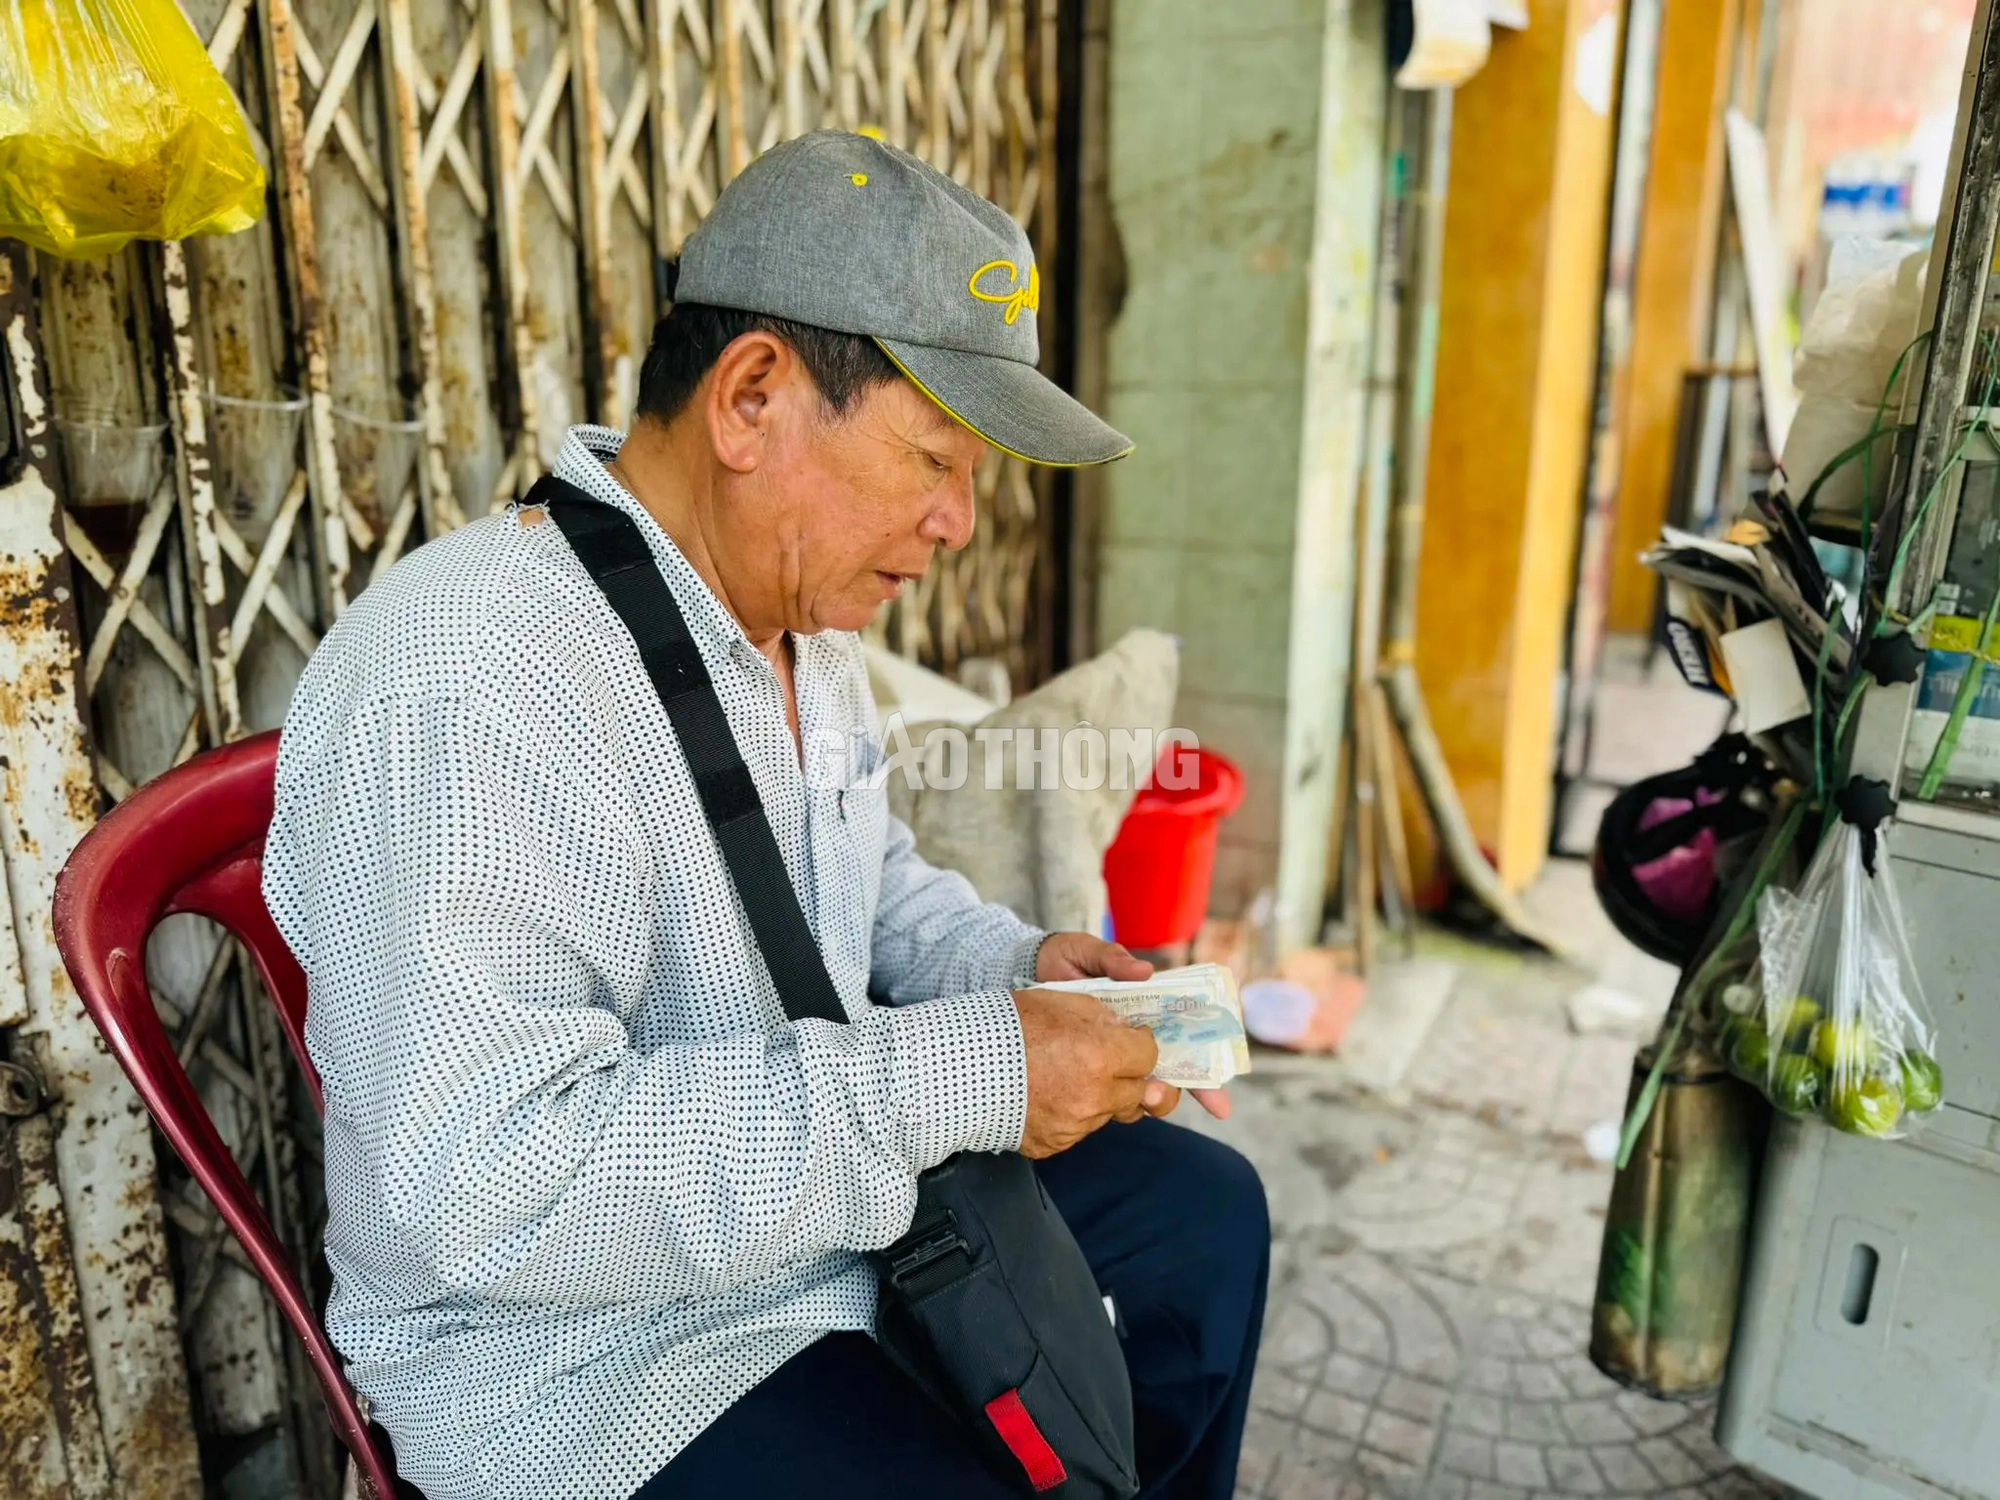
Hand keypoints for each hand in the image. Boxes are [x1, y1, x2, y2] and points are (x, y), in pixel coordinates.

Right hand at [1012, 988, 1158, 1157]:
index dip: (1138, 1044)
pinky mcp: (1054, 1145)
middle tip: (1102, 1060)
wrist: (959, 1067)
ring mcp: (1075, 1126)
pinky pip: (1076, 1130)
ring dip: (1097, 1096)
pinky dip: (1069, 1114)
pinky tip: (1045, 1095)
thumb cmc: (1010, 1026)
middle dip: (1126, 1075)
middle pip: (1137, 1092)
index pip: (1148, 1056)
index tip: (1126, 1039)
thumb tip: (1129, 1033)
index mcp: (1102, 1057)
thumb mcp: (1062, 1001)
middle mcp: (1095, 1097)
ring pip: (1106, 1112)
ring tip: (1063, 1076)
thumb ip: (1105, 1018)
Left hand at [1031, 932, 1233, 1124]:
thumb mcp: (1086, 951)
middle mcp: (1134, 1035)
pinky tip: (1110, 1108)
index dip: (1204, 1067)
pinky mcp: (1085, 1062)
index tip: (1218, 1099)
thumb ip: (1112, 959)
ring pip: (1142, 1086)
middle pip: (1171, 1071)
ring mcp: (1110, 1052)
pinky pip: (1106, 1089)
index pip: (1183, 1038)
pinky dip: (1114, 1102)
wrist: (1021, 971)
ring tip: (1136, 1104)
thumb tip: (1144, 972)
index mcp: (1146, 1009)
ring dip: (1148, 1101)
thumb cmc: (1063, 959)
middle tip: (1160, 1100)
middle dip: (1179, 1095)